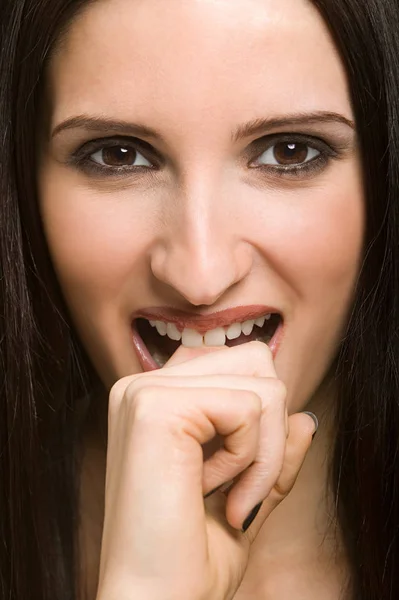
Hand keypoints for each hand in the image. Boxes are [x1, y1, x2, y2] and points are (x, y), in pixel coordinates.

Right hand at [95, 341, 315, 599]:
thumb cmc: (190, 558)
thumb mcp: (247, 495)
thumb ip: (275, 452)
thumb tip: (304, 419)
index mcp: (156, 397)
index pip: (241, 364)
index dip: (260, 422)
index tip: (233, 482)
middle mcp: (142, 384)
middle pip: (256, 361)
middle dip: (271, 431)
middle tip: (240, 487)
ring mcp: (144, 391)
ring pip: (262, 384)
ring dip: (264, 451)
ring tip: (227, 493)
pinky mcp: (154, 407)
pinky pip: (248, 408)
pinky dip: (250, 459)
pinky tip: (211, 491)